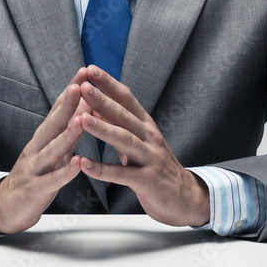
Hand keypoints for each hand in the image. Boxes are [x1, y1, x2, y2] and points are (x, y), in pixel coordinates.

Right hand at [0, 67, 90, 233]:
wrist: (6, 207)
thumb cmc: (35, 174)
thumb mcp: (51, 149)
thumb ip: (68, 129)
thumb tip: (85, 103)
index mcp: (42, 138)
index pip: (57, 109)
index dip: (70, 91)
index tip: (84, 72)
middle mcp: (36, 148)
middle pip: (52, 124)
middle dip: (67, 104)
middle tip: (80, 86)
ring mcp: (34, 169)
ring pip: (52, 149)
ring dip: (68, 134)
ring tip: (82, 119)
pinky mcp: (35, 190)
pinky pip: (52, 181)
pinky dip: (65, 172)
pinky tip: (78, 163)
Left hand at [78, 65, 209, 227]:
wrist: (184, 197)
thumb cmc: (156, 166)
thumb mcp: (141, 141)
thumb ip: (120, 125)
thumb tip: (96, 105)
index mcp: (146, 125)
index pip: (127, 99)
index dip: (109, 83)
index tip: (90, 69)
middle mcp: (150, 137)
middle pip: (125, 115)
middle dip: (103, 100)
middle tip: (83, 87)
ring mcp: (150, 158)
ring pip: (125, 140)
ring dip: (102, 129)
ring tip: (81, 120)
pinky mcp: (147, 181)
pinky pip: (122, 174)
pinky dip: (101, 170)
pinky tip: (84, 164)